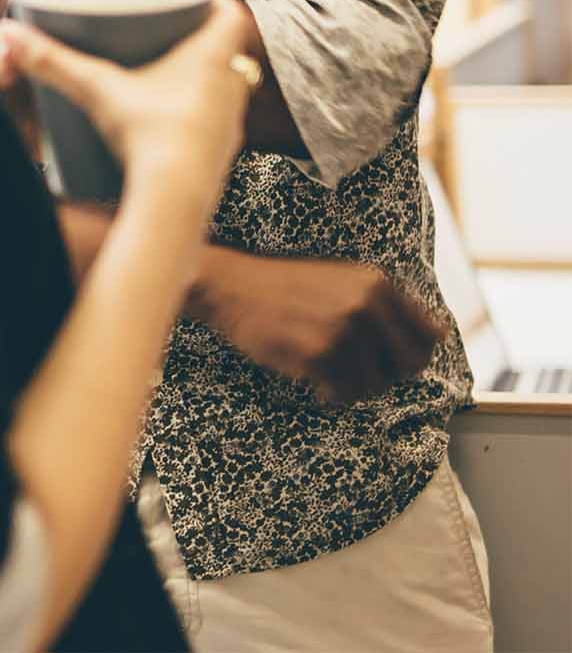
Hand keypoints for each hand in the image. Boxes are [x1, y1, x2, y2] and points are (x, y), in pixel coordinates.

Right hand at [0, 0, 253, 214]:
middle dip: (199, 41)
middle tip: (167, 35)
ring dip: (201, 81)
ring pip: (223, 90)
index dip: (214, 2)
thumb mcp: (96, 89)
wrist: (175, 200)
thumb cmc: (148, 135)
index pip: (231, 15)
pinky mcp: (219, 157)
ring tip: (164, 78)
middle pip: (227, 51)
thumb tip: (10, 34)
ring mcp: (228, 126)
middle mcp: (229, 89)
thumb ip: (53, 61)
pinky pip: (213, 126)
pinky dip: (196, 118)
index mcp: (212, 58)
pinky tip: (168, 124)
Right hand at [192, 249, 446, 404]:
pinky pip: (345, 394)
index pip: (429, 335)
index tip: (393, 358)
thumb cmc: (287, 285)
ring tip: (327, 367)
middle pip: (409, 365)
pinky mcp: (319, 355)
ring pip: (376, 384)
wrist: (233, 287)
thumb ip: (387, 303)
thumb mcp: (343, 279)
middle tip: (358, 367)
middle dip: (388, 373)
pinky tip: (314, 376)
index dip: (414, 354)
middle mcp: (366, 304)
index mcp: (376, 283)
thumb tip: (440, 335)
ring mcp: (342, 330)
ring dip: (354, 384)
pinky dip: (332, 392)